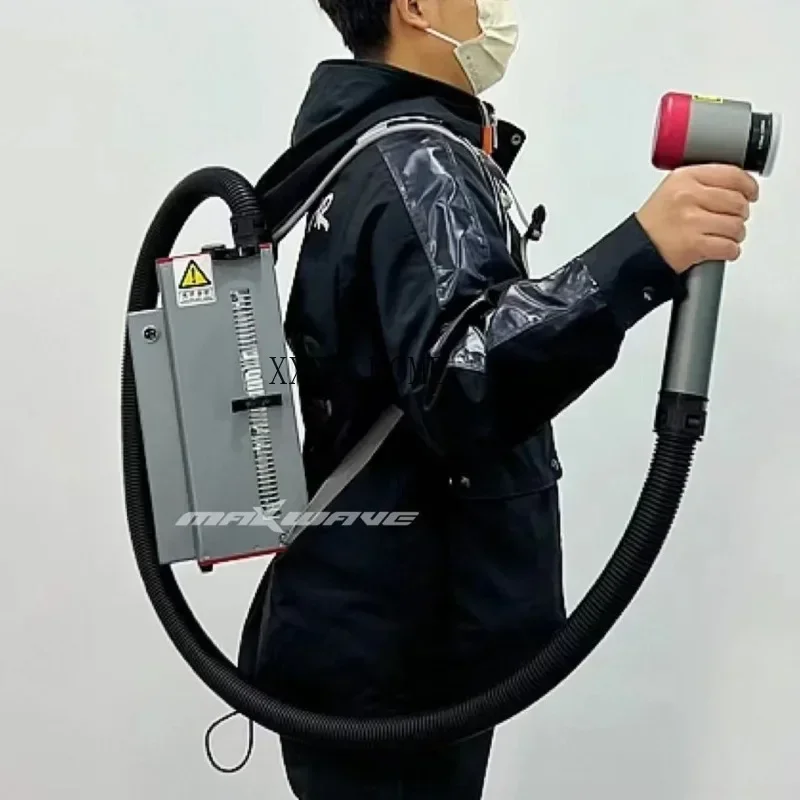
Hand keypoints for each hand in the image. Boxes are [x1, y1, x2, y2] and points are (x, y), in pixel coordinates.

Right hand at [636, 164, 758, 273]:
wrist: (634, 250)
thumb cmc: (654, 224)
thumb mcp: (672, 190)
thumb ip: (702, 182)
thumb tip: (737, 186)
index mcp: (684, 178)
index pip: (731, 174)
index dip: (748, 185)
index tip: (750, 193)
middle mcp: (688, 196)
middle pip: (737, 201)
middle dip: (739, 214)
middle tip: (730, 219)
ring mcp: (691, 220)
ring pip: (736, 226)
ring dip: (735, 235)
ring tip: (722, 236)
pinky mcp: (694, 244)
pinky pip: (729, 247)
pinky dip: (729, 251)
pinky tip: (720, 249)